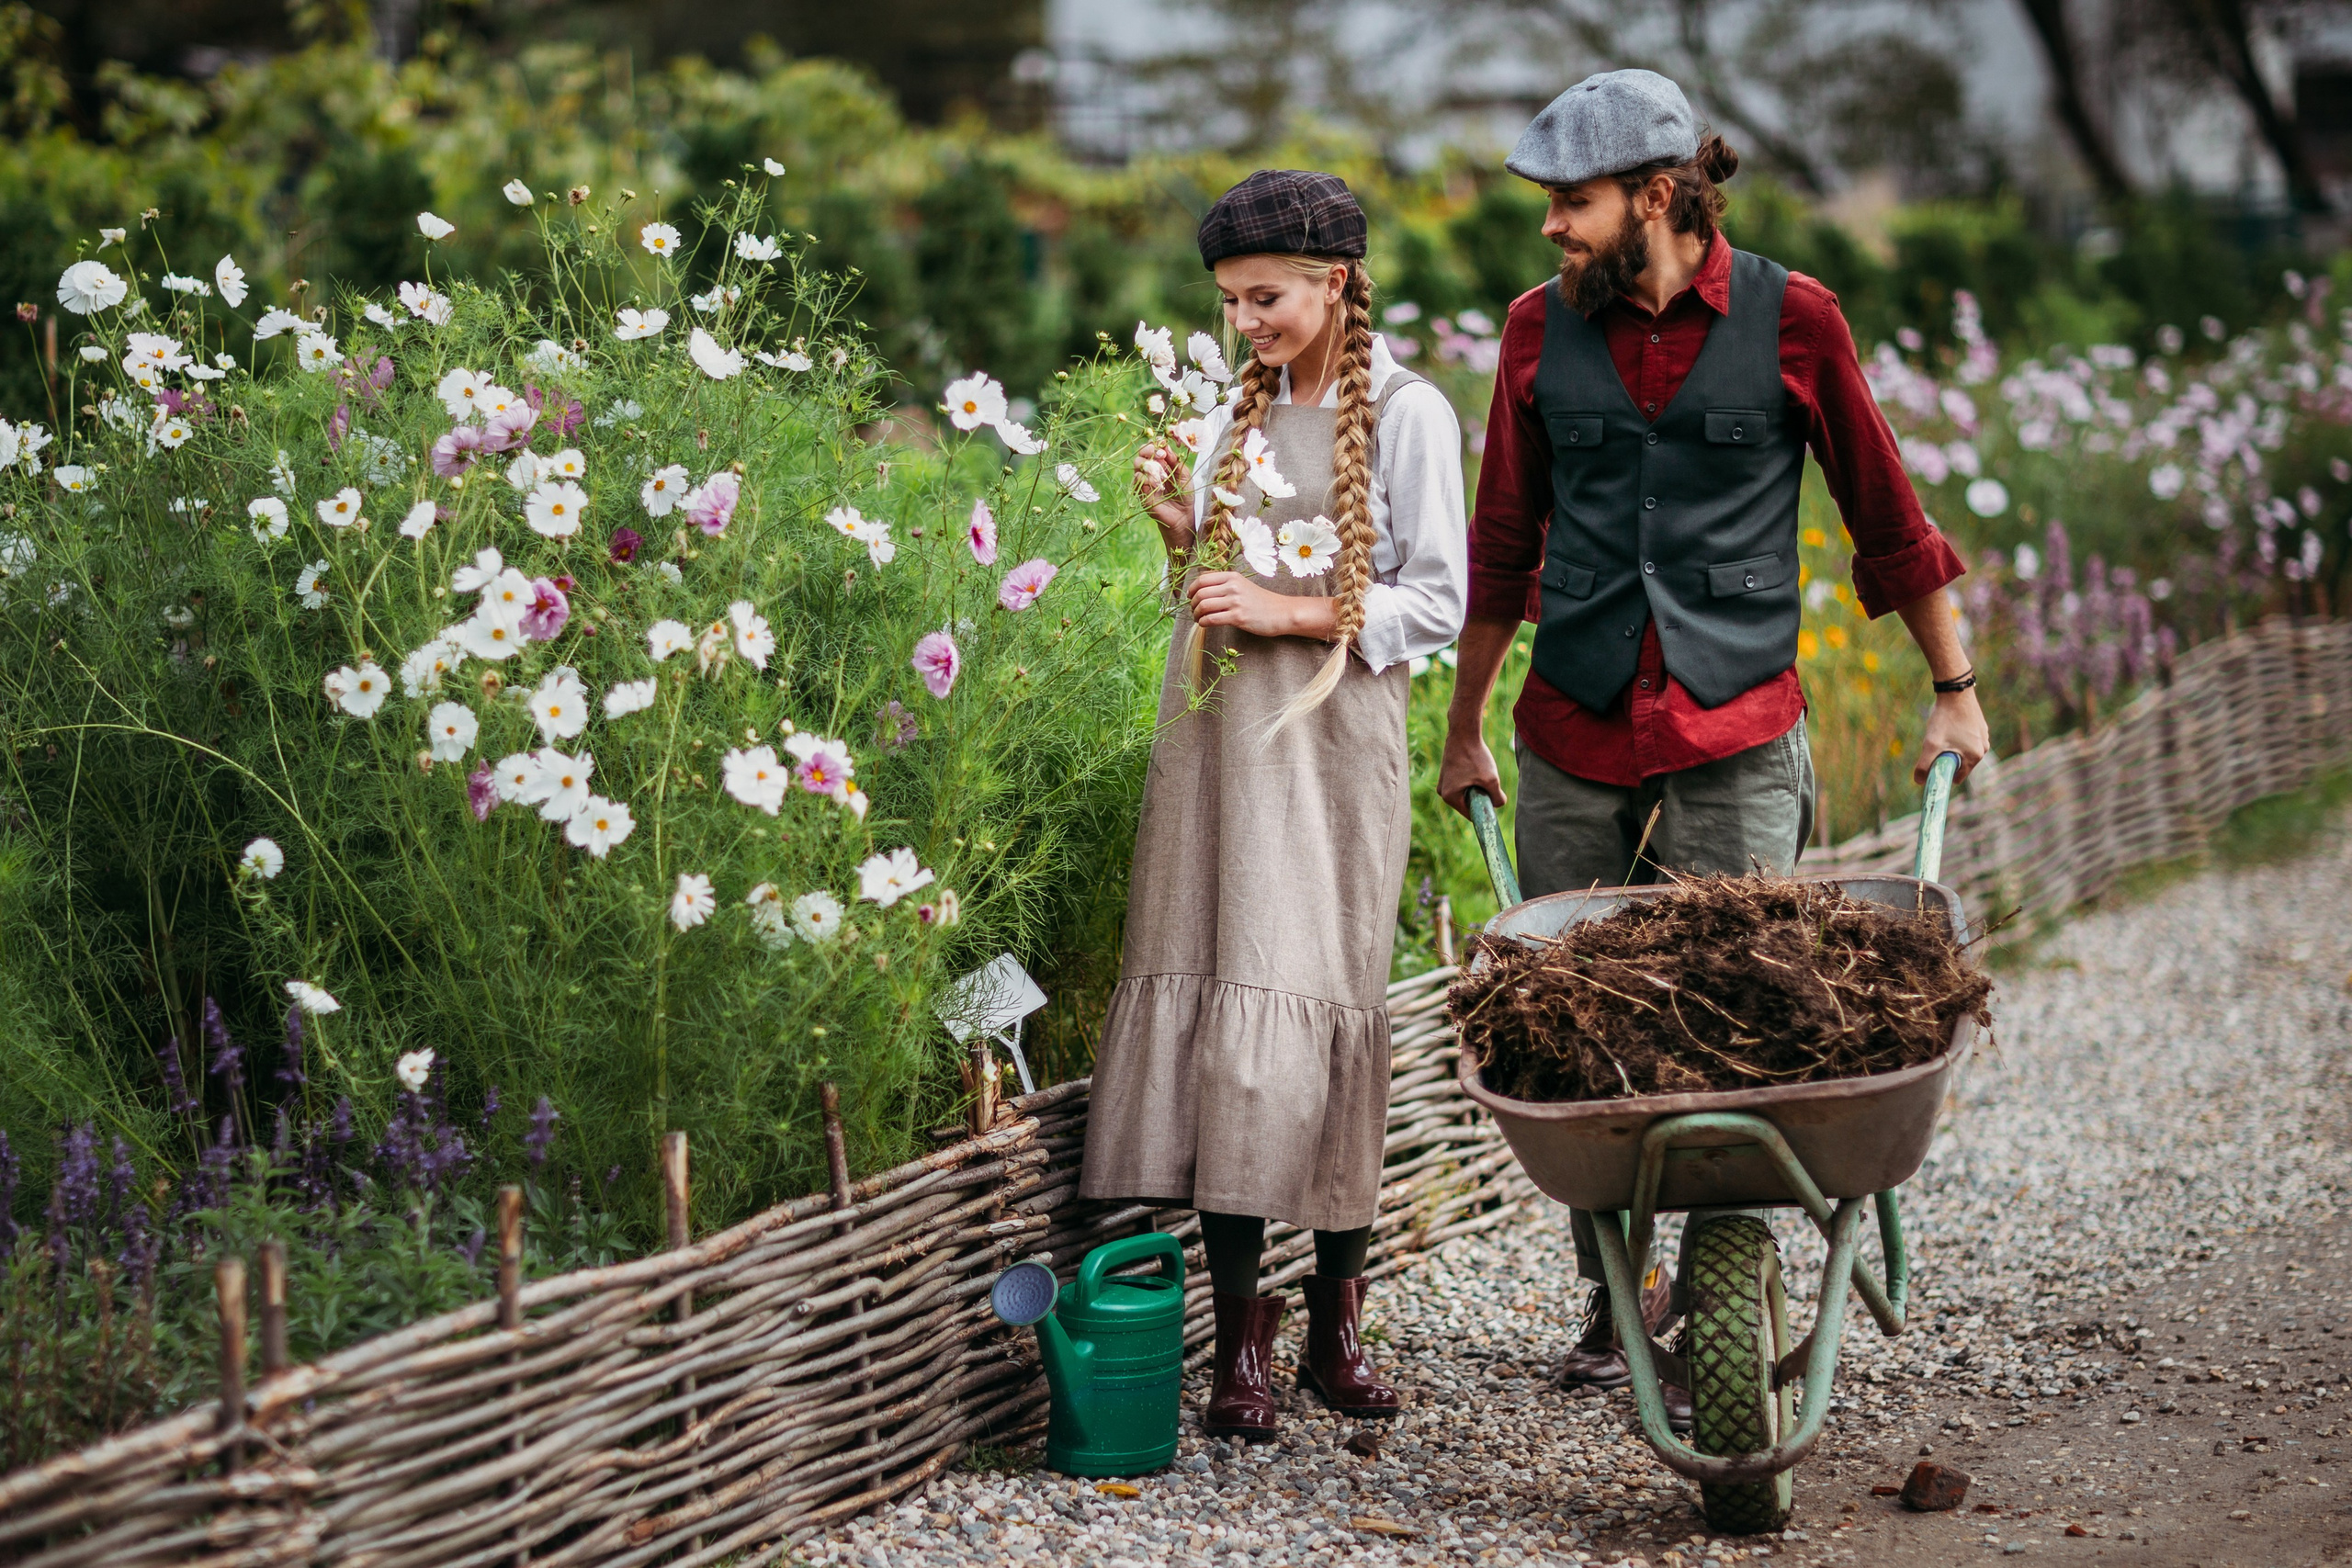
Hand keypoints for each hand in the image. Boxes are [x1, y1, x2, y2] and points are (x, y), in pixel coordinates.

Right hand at [1132, 440, 1192, 545]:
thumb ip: (1175, 461)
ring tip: (1160, 471)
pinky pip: (1138, 481)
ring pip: (1137, 465)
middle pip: (1141, 454)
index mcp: (1160, 464)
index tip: (1163, 445)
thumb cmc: (1184, 495)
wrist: (1183, 516)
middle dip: (1150, 450)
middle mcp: (1150, 471)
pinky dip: (1146, 478)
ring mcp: (1144, 482)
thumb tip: (1166, 445)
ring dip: (1149, 463)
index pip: (1151, 448)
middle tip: (1161, 455)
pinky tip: (1157, 483)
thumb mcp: (1184, 475)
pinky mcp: (1141, 494)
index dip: (1155, 444)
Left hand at [1187, 570, 1333, 639]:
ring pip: (1204, 605)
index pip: (1202, 579)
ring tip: (1198, 619)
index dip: (1191, 589)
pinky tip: (1204, 624)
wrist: (1281, 612)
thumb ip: (1224, 584)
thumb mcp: (1242, 585)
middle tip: (1194, 611)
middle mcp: (1232, 586)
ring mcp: (1235, 601)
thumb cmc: (1261, 601)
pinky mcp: (1238, 617)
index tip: (1190, 597)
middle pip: (1200, 593)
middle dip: (1192, 604)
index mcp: (1232, 577)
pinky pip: (1212, 619)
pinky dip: (1203, 622)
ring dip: (1196, 614)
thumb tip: (1201, 587)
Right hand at [1439, 723, 1504, 816]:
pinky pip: (1463, 784)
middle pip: (1468, 803)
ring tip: (1479, 771)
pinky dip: (1472, 778)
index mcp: (1449, 797)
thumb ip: (1497, 797)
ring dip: (1477, 786)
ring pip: (1467, 792)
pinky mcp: (1447, 774)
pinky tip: (1475, 765)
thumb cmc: (1475, 756)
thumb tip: (1498, 804)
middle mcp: (1442, 792)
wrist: (1464, 732)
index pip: (1470, 814)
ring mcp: (1443, 782)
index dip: (1484, 810)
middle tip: (1487, 781)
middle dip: (1480, 796)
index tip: (1493, 799)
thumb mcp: (1491, 779)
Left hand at [1915, 688, 1989, 784]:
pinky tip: (1949, 725)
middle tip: (1936, 746)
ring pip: (1962, 751)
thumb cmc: (1945, 719)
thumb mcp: (1931, 744)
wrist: (1955, 692)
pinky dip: (1956, 737)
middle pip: (1960, 764)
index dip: (1943, 773)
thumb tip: (1919, 782)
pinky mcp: (1980, 727)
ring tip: (1943, 734)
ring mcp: (1984, 737)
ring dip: (1951, 747)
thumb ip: (1924, 765)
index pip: (1958, 777)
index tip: (1933, 765)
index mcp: (1976, 756)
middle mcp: (1984, 748)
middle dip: (1946, 759)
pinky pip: (1966, 739)